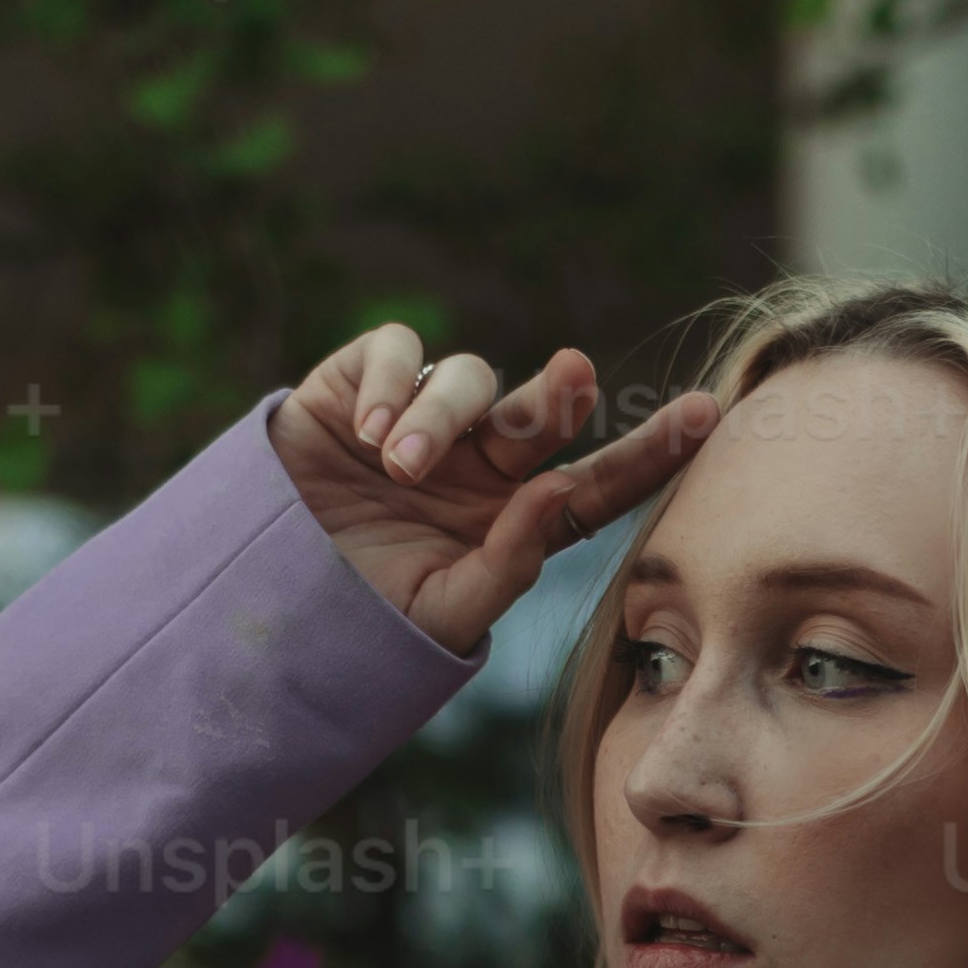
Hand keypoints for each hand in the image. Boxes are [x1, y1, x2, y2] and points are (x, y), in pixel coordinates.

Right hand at [269, 326, 717, 660]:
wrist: (259, 597)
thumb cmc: (360, 616)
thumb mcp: (443, 613)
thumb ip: (508, 562)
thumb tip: (558, 492)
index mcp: (513, 519)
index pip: (597, 483)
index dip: (652, 451)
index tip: (708, 417)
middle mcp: (479, 462)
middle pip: (537, 412)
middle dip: (555, 394)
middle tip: (569, 382)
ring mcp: (422, 419)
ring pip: (465, 380)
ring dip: (439, 417)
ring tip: (398, 465)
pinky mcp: (357, 384)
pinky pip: (395, 350)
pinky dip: (386, 381)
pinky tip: (365, 433)